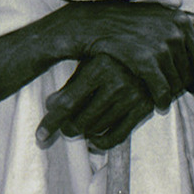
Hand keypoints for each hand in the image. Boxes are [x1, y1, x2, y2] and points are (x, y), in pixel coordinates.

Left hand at [36, 55, 155, 151]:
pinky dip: (101, 143)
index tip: (40, 135)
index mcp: (100, 65)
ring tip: (79, 126)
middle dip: (67, 127)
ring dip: (83, 132)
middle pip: (81, 120)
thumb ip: (71, 85)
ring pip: (96, 129)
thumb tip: (50, 106)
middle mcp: (118, 81)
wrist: (153, 50)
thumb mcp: (90, 63)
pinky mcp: (145, 109)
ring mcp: (133, 96)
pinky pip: (116, 137)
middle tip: (63, 126)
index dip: (51, 121)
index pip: (68, 103)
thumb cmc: (113, 57)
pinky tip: (93, 140)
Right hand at [52, 2, 193, 109]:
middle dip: (185, 89)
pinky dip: (162, 100)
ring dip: (172, 95)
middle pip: (190, 74)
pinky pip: (162, 89)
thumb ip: (186, 18)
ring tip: (163, 100)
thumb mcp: (158, 13)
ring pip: (177, 83)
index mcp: (180, 22)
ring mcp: (161, 46)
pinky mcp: (145, 60)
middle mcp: (175, 32)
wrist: (92, 23)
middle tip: (177, 98)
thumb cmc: (124, 19)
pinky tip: (157, 105)